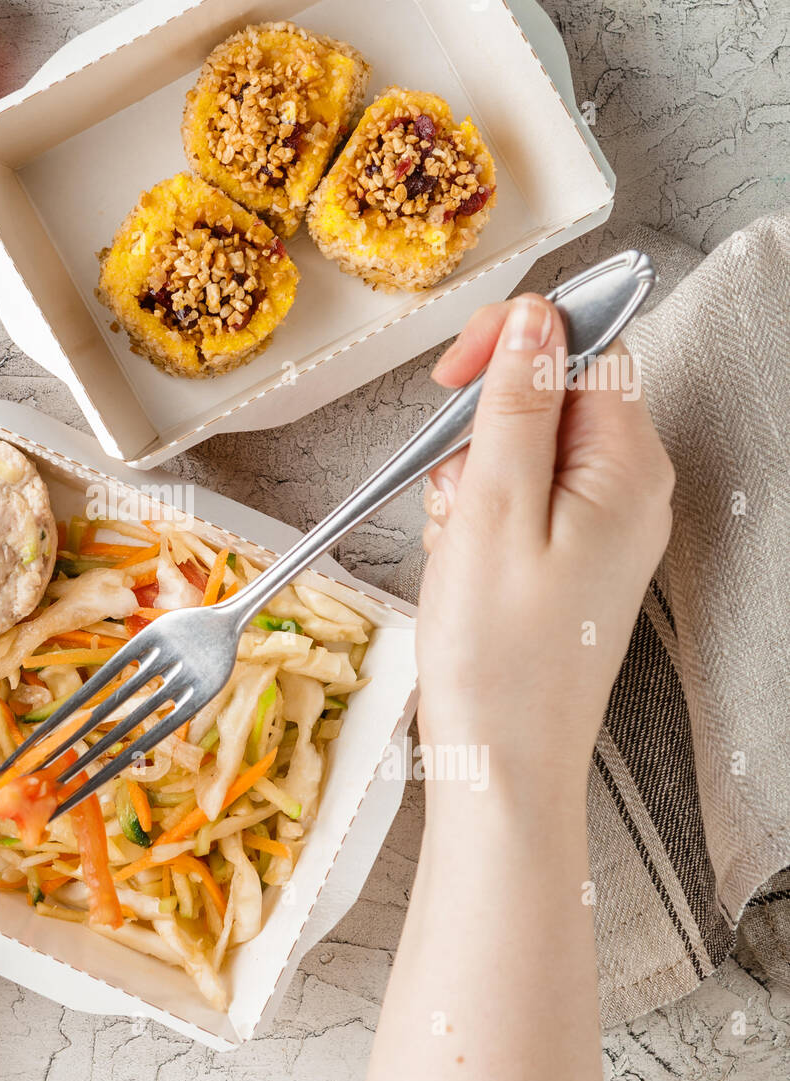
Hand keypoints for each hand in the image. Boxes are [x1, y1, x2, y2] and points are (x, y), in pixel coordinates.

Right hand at [355, 293, 673, 1080]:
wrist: (502, 760)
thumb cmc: (500, 654)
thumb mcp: (494, 509)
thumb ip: (515, 405)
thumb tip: (534, 319)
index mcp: (627, 466)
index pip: (584, 347)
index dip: (514, 344)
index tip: (452, 377)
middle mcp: (626, 489)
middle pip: (544, 399)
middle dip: (478, 433)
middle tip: (456, 496)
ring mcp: (597, 526)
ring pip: (516, 451)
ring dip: (467, 483)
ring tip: (457, 546)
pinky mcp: (565, 557)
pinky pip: (512, 502)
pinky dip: (472, 520)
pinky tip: (461, 565)